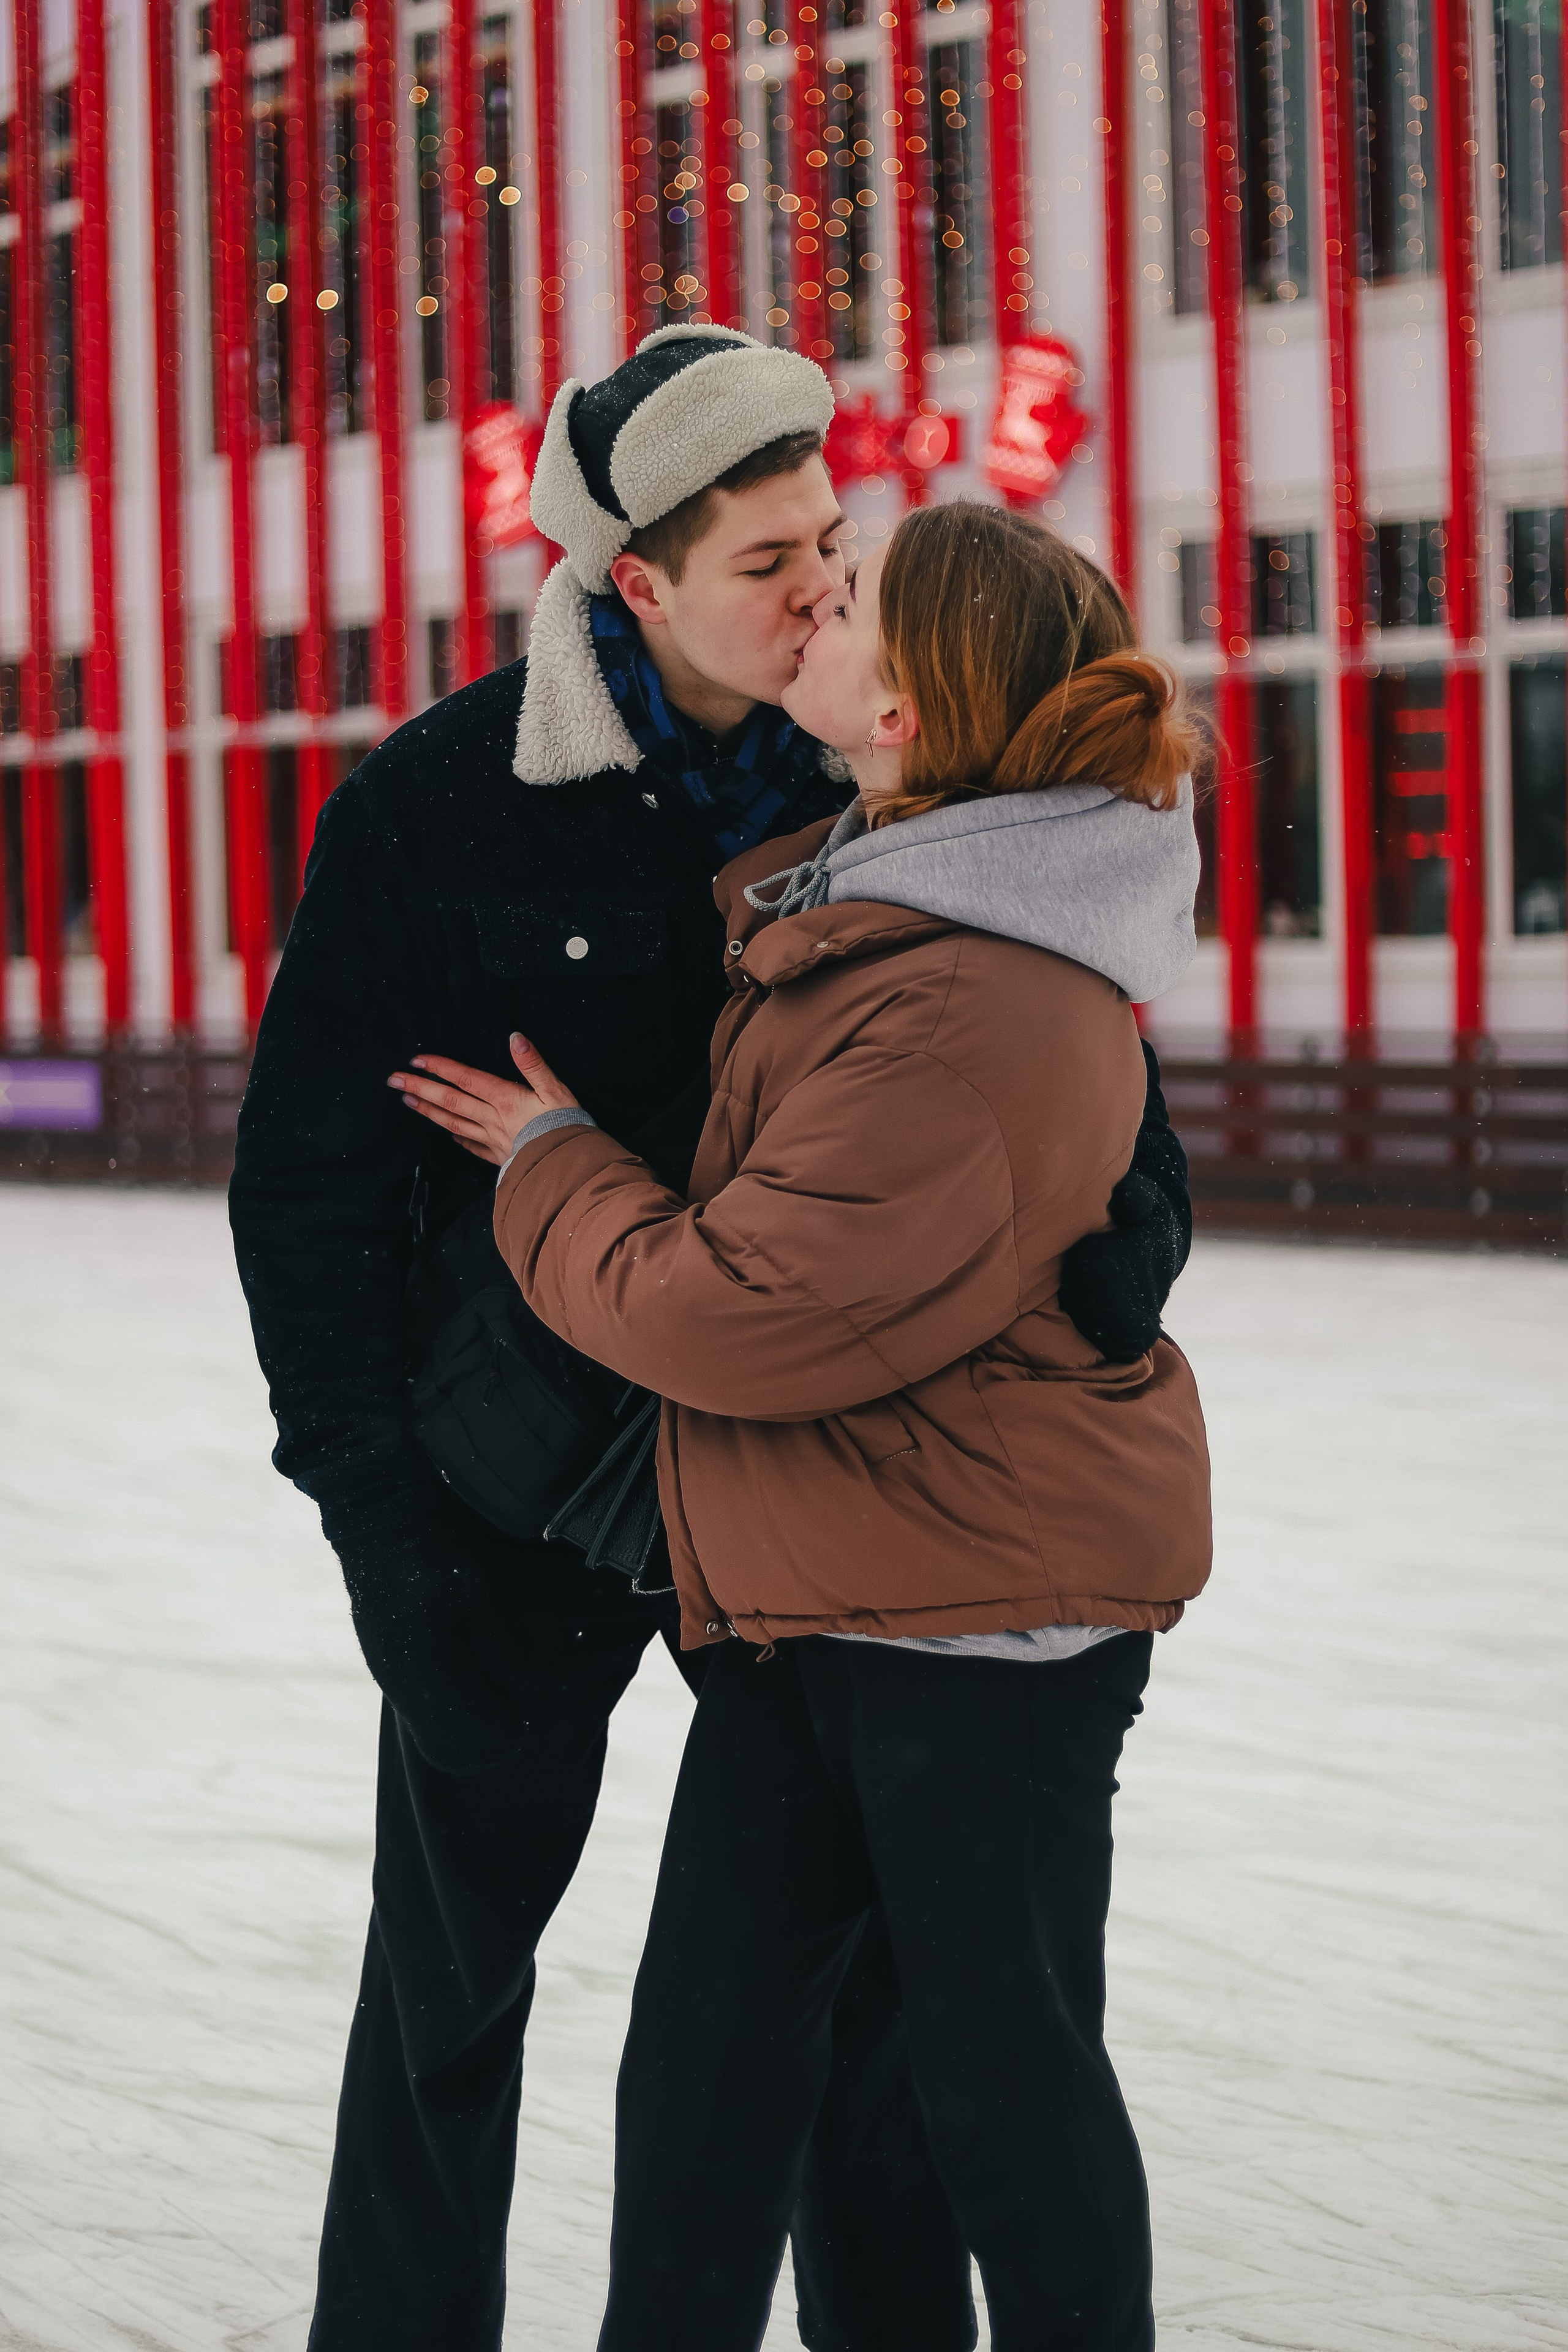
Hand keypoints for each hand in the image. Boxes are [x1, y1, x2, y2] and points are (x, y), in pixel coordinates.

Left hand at [389, 1034, 580, 1165]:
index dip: (440, 1067)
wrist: (571, 1166)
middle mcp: (492, 1119)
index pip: (465, 1078)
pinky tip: (451, 1136)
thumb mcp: (555, 1088)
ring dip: (429, 1111)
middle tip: (394, 1081)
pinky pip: (474, 1146)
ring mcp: (493, 1139)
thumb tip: (515, 1038)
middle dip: (420, 1089)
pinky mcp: (501, 1157)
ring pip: (454, 1123)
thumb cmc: (567, 1125)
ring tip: (408, 1102)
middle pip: (451, 1100)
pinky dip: (460, 1139)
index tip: (416, 1060)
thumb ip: (533, 1063)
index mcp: (504, 1099)